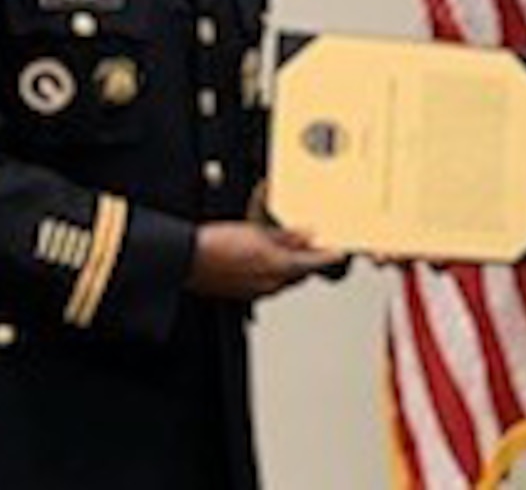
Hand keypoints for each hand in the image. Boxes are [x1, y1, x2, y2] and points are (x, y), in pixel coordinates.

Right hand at [186, 222, 346, 300]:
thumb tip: (306, 234)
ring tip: (281, 248)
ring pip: (283, 280)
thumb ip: (286, 235)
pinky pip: (267, 285)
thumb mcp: (256, 231)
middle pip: (300, 274)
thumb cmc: (216, 244)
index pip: (313, 263)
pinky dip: (271, 273)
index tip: (338, 253)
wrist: (187, 260)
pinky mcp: (243, 295)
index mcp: (278, 267)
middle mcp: (271, 285)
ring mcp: (257, 292)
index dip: (328, 257)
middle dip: (307, 261)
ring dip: (288, 267)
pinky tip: (261, 260)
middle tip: (310, 245)